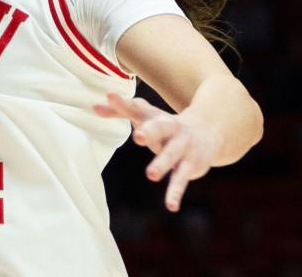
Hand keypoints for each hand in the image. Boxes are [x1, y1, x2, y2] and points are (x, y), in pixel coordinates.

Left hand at [94, 92, 219, 211]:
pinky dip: (176, 192)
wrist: (208, 130)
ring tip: (151, 175)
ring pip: (171, 155)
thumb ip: (120, 111)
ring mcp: (182, 146)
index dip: (122, 103)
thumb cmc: (165, 124)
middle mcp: (169, 128)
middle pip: (160, 128)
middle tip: (138, 136)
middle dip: (150, 131)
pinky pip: (181, 179)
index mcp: (154, 116)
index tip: (110, 95)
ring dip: (162, 164)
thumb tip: (93, 107)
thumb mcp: (146, 116)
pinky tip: (171, 206)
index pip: (136, 108)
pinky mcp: (190, 165)